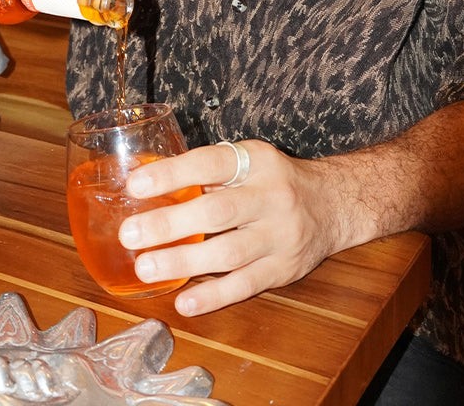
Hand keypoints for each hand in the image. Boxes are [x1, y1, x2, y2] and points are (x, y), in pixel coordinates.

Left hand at [118, 140, 347, 315]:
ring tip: (145, 268)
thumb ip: (208, 172)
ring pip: (229, 253)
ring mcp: (280, 235)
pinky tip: (184, 302)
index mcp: (256, 162)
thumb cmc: (274, 180)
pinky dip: (213, 296)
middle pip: (217, 211)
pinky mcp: (285, 269)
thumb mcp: (248, 161)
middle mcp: (271, 196)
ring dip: (183, 262)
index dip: (172, 174)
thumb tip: (148, 182)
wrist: (332, 204)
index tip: (135, 185)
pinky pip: (246, 285)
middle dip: (170, 224)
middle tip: (130, 234)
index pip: (210, 163)